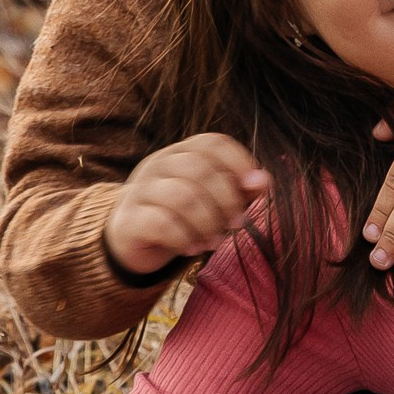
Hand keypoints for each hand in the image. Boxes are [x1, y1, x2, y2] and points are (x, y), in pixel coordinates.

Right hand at [106, 133, 269, 278]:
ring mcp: (140, 190)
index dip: (239, 163)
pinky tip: (191, 249)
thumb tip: (264, 181)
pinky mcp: (130, 220)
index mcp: (181, 153)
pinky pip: (161, 223)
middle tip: (238, 224)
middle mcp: (158, 164)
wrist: (132, 242)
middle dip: (227, 200)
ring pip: (181, 196)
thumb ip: (239, 189)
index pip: (213, 143)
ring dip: (207, 223)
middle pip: (199, 169)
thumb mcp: (212, 201)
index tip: (255, 189)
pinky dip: (184, 238)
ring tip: (215, 242)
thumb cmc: (180, 216)